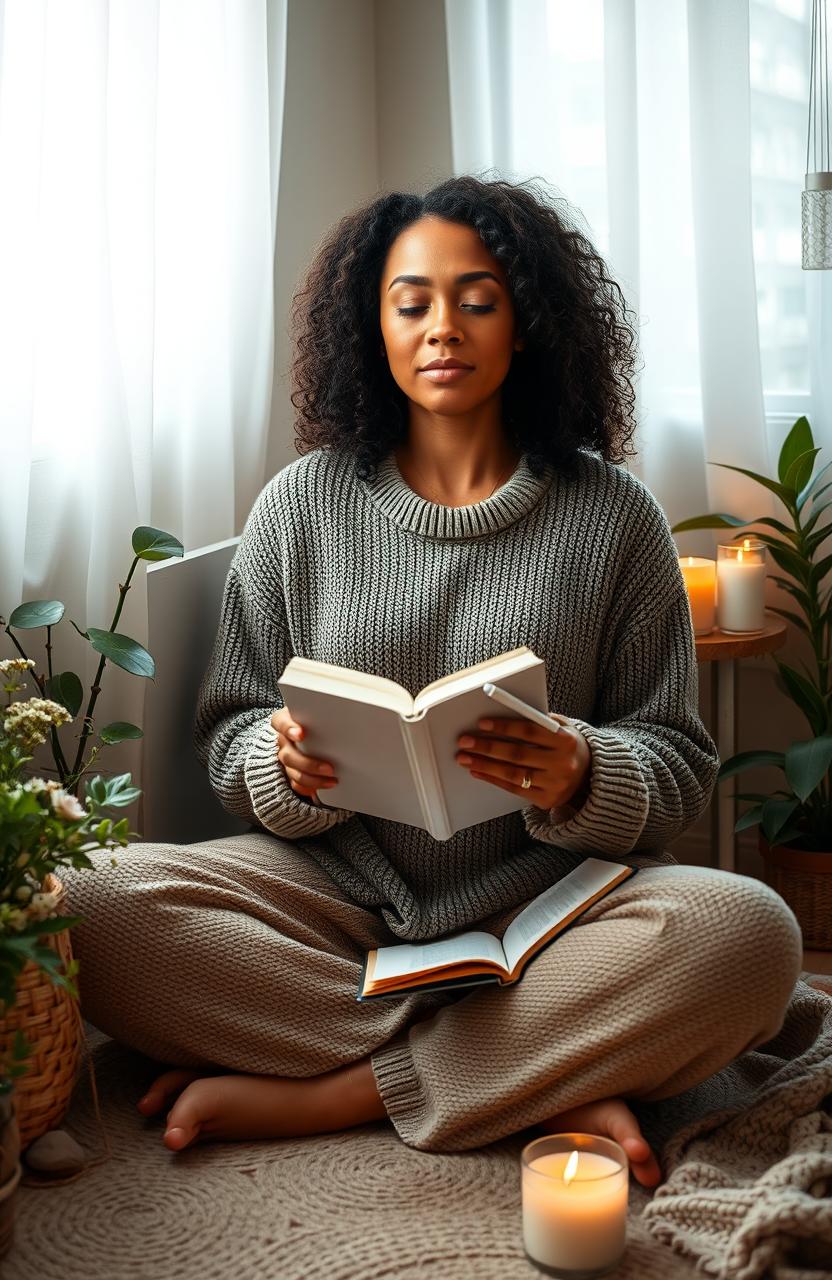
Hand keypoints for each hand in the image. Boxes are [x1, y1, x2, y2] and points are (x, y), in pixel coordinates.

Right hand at [270, 708, 338, 803]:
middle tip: (329, 768)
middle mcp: (283, 740)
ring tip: (332, 780)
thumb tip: (351, 712)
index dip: (289, 729)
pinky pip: (296, 784)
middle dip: (310, 764)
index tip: (301, 734)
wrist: (313, 729)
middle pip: (289, 755)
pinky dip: (310, 788)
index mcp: (285, 721)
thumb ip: (325, 712)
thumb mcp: (318, 711)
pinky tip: (325, 787)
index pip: (280, 722)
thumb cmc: (318, 717)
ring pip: (293, 772)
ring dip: (313, 779)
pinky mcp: (291, 772)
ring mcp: (286, 757)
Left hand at [455, 713, 591, 811]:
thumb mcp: (563, 727)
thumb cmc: (568, 745)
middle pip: (518, 754)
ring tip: (464, 758)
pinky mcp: (547, 800)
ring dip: (485, 765)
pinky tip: (477, 771)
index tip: (482, 723)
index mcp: (566, 740)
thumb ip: (539, 720)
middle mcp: (563, 764)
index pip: (530, 731)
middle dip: (487, 747)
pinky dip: (493, 780)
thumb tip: (504, 712)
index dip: (504, 726)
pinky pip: (514, 789)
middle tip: (465, 741)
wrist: (591, 776)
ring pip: (513, 774)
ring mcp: (555, 784)